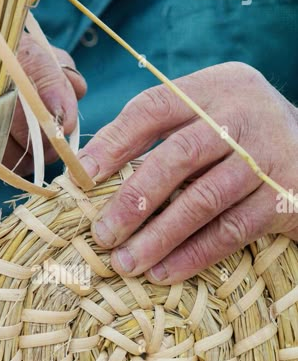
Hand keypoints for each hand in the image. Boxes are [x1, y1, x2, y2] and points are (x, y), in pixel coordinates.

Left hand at [77, 62, 297, 282]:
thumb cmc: (241, 139)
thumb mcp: (209, 115)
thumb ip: (163, 133)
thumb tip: (92, 170)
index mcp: (214, 89)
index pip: (154, 108)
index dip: (114, 142)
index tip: (83, 176)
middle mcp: (242, 115)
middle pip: (177, 157)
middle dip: (133, 200)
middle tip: (103, 234)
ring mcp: (266, 157)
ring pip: (203, 200)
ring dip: (159, 236)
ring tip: (126, 262)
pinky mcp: (282, 198)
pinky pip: (230, 231)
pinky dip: (193, 255)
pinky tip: (163, 272)